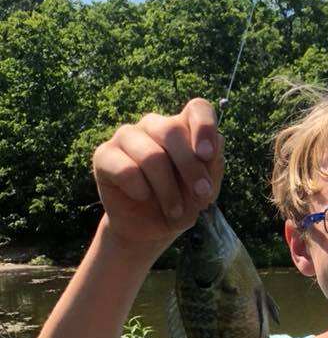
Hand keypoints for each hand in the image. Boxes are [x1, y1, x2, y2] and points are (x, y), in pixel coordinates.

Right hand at [92, 98, 224, 251]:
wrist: (148, 229)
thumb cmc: (180, 204)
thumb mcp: (204, 192)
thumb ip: (212, 168)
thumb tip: (214, 147)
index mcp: (183, 127)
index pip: (198, 108)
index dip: (204, 127)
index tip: (207, 155)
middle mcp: (154, 125)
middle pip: (172, 131)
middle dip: (190, 169)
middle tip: (201, 196)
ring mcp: (127, 136)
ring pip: (151, 155)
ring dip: (168, 190)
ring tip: (174, 210)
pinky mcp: (104, 155)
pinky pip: (126, 170)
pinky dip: (140, 190)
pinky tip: (143, 198)